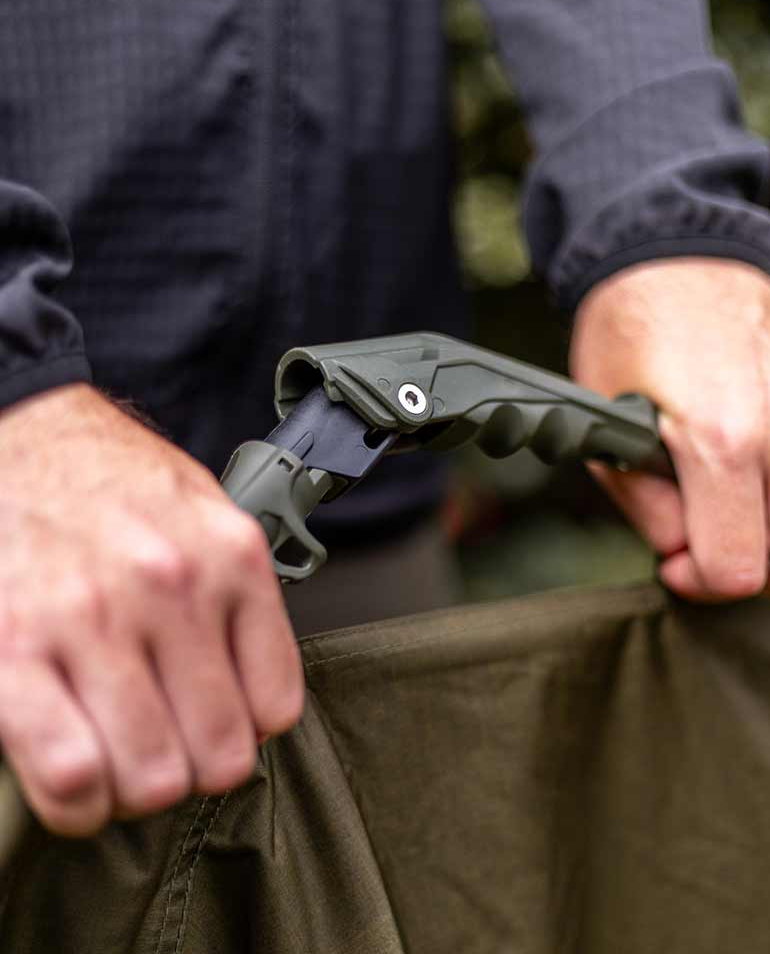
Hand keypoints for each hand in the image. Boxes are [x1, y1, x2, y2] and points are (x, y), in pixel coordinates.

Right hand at [0, 384, 302, 835]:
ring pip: (152, 778)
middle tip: (170, 753)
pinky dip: (81, 803)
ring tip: (123, 763)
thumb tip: (255, 703)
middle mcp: (170, 587)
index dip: (248, 733)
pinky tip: (80, 780)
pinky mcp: (16, 648)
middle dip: (195, 771)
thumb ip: (241, 598)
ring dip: (138, 792)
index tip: (222, 727)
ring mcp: (91, 619)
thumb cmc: (115, 483)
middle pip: (219, 754)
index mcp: (229, 556)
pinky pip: (72, 774)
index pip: (275, 706)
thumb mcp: (206, 513)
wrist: (22, 435)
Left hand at [570, 257, 769, 600]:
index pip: (735, 568)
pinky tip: (756, 488)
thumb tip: (679, 551)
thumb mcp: (607, 425)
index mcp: (720, 441)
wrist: (677, 255)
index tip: (673, 561)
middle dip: (746, 573)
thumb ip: (645, 504)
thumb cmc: (632, 331)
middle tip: (704, 545)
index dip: (697, 580)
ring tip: (730, 515)